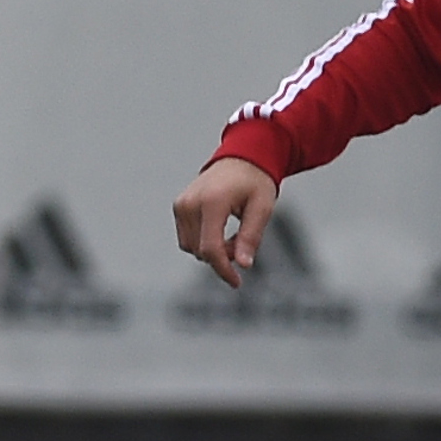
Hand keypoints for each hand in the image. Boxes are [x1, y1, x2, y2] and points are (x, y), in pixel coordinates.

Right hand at [172, 157, 279, 286]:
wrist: (241, 158)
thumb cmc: (255, 182)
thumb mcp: (262, 208)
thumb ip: (251, 237)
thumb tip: (244, 265)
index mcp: (212, 202)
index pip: (211, 248)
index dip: (223, 270)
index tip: (237, 282)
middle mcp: (191, 203)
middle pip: (201, 251)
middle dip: (222, 257)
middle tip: (243, 244)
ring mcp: (181, 205)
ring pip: (192, 248)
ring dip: (213, 251)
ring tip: (234, 236)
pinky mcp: (179, 207)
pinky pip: (187, 239)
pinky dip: (203, 243)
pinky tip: (220, 231)